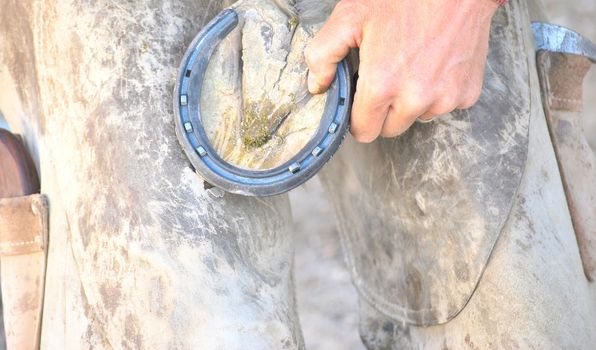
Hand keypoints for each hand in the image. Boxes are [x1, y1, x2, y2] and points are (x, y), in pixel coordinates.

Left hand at [304, 0, 498, 141]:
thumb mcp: (351, 16)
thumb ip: (323, 54)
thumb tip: (317, 85)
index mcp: (382, 85)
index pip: (364, 132)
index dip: (358, 118)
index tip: (360, 102)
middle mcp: (415, 99)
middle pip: (389, 129)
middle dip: (383, 110)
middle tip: (386, 76)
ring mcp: (444, 99)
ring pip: (416, 119)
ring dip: (411, 102)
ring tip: (412, 64)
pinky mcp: (466, 94)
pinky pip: (444, 106)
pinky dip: (437, 92)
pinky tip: (434, 64)